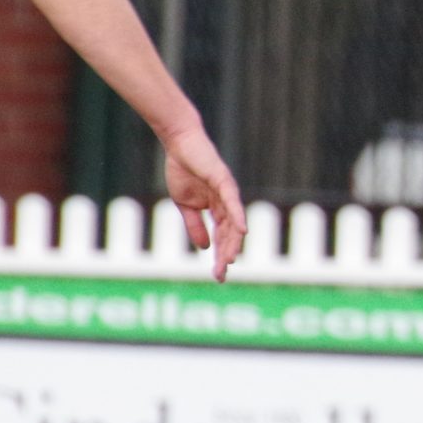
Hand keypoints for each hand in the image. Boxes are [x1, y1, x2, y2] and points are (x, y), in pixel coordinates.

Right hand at [162, 124, 246, 282]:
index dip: (220, 255)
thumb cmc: (184, 171)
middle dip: (226, 254)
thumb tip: (204, 247)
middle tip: (222, 274)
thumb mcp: (185, 205)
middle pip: (230, 234)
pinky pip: (233, 202)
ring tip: (230, 260)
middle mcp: (227, 203)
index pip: (222, 237)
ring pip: (233, 222)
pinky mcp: (224, 181)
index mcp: (218, 209)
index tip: (218, 275)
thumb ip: (195, 225)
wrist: (179, 146)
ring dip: (232, 241)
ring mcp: (227, 193)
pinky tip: (242, 231)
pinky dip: (238, 216)